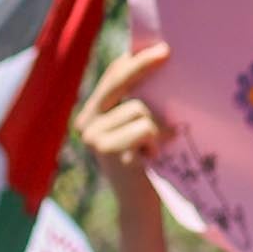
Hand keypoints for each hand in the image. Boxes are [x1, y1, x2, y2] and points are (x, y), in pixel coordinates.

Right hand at [73, 43, 174, 210]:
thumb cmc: (149, 163)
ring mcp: (94, 136)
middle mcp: (86, 121)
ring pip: (139, 108)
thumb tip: (160, 62)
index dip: (135, 60)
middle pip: (119, 81)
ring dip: (159, 126)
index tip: (160, 46)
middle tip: (166, 52)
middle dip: (143, 65)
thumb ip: (140, 102)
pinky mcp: (107, 150)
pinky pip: (145, 128)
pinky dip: (158, 140)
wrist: (141, 205)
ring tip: (156, 147)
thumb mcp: (141, 129)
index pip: (113, 76)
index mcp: (93, 112)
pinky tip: (152, 156)